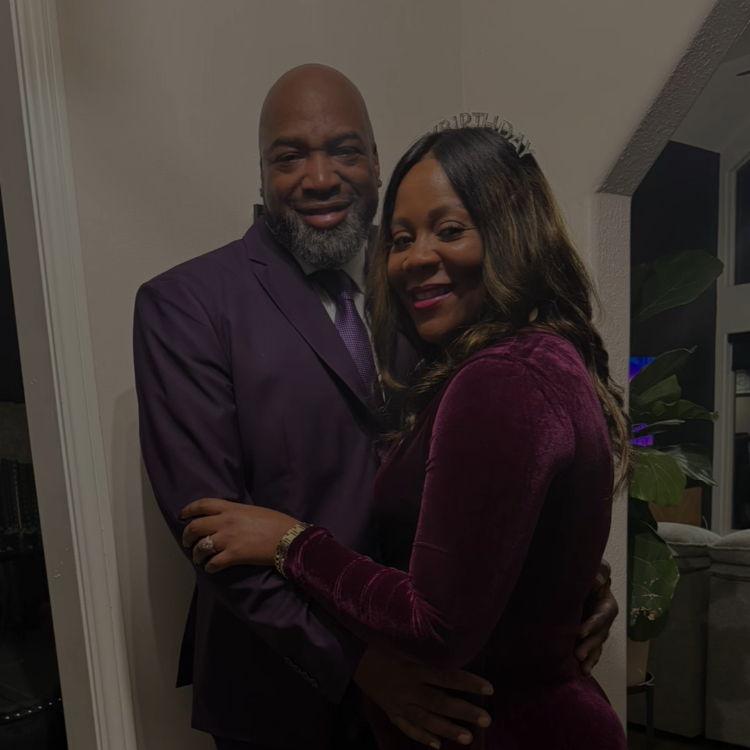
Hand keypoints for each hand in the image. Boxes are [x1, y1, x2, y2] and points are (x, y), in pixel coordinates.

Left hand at [180, 498, 297, 572]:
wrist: (289, 538)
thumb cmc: (276, 523)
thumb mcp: (254, 511)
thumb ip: (237, 513)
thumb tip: (227, 519)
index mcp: (232, 508)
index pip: (203, 504)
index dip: (189, 510)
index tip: (182, 515)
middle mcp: (226, 521)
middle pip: (196, 526)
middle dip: (187, 536)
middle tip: (187, 542)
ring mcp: (228, 538)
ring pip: (201, 547)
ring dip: (197, 554)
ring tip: (199, 558)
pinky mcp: (233, 555)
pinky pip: (213, 563)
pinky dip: (209, 567)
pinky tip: (211, 568)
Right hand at [354, 647, 492, 748]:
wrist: (351, 654)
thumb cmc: (381, 641)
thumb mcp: (405, 641)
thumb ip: (427, 649)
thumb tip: (454, 647)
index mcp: (414, 667)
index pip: (447, 676)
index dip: (468, 682)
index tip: (490, 688)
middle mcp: (408, 687)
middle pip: (440, 702)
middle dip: (464, 711)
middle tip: (486, 720)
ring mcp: (398, 702)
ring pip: (426, 719)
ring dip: (448, 729)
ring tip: (468, 737)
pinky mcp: (390, 710)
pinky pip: (407, 726)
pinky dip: (422, 736)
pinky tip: (437, 745)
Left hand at [576, 559, 617, 674]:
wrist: (580, 580)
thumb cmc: (589, 572)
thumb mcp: (597, 567)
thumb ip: (600, 571)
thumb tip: (598, 579)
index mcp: (608, 604)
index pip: (602, 616)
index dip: (593, 624)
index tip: (580, 632)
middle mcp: (605, 620)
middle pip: (600, 635)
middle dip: (590, 645)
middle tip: (578, 654)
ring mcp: (598, 630)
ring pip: (596, 646)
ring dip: (590, 657)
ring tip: (582, 669)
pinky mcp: (589, 636)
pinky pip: (591, 651)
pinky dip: (588, 661)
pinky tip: (582, 672)